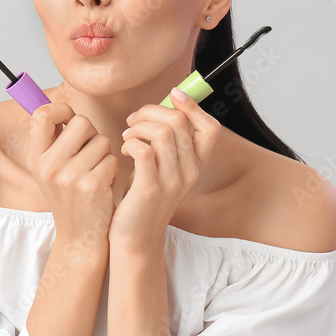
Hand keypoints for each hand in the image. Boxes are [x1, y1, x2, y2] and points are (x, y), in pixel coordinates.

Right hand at [26, 102, 118, 259]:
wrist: (80, 237)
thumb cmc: (70, 197)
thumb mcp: (50, 171)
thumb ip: (54, 141)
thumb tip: (60, 108)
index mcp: (35, 159)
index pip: (42, 115)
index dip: (61, 110)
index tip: (70, 119)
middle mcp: (49, 167)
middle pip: (81, 123)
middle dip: (92, 134)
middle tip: (89, 153)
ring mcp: (70, 177)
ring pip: (102, 141)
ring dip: (105, 155)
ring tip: (95, 173)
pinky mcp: (93, 185)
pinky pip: (112, 159)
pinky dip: (113, 170)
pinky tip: (104, 185)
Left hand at [108, 87, 221, 246]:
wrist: (134, 239)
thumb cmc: (142, 199)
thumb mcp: (162, 168)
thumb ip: (166, 142)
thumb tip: (163, 106)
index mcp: (196, 166)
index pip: (210, 127)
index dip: (193, 106)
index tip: (172, 96)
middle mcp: (190, 172)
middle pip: (180, 122)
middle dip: (151, 112)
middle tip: (134, 121)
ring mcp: (172, 181)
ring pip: (161, 132)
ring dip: (138, 127)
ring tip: (127, 137)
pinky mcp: (150, 188)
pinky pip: (143, 149)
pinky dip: (131, 142)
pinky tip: (124, 151)